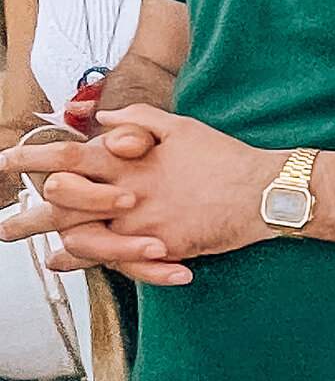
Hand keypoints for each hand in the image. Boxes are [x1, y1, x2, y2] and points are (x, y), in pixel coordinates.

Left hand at [0, 109, 279, 285]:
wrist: (263, 193)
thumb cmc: (223, 157)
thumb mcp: (180, 126)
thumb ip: (138, 119)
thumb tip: (106, 118)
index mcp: (128, 158)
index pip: (65, 155)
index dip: (29, 158)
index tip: (3, 161)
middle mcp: (127, 192)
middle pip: (61, 204)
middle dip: (26, 214)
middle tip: (4, 225)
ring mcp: (140, 224)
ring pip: (80, 236)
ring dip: (50, 241)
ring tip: (28, 247)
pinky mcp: (159, 248)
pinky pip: (111, 260)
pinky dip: (85, 263)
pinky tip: (65, 263)